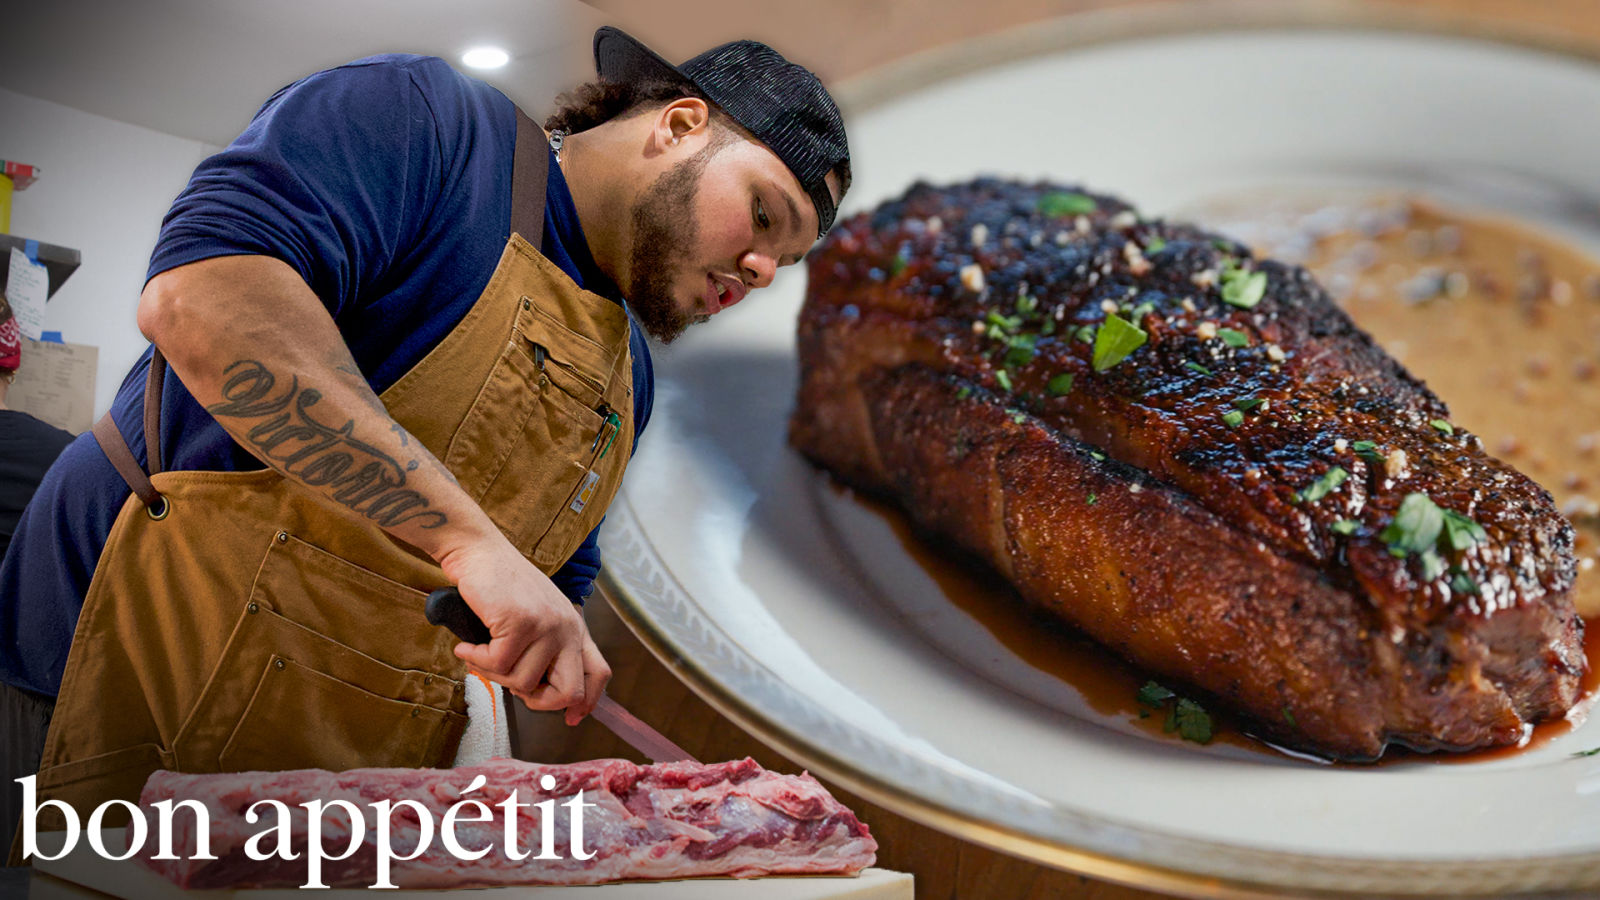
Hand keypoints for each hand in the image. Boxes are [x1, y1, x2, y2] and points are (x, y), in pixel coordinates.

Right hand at [437, 535, 593, 719]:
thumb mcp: (536, 617)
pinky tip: (467, 646)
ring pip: (523, 683)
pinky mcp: (521, 623)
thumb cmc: (501, 586)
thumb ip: (544, 649)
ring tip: (480, 653)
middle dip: (536, 701)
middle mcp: (567, 628)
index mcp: (575, 628)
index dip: (587, 702)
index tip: (571, 718)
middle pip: (568, 692)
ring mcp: (546, 625)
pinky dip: (476, 661)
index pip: (599, 673)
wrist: (479, 551)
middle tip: (511, 686)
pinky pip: (497, 666)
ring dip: (494, 675)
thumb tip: (536, 691)